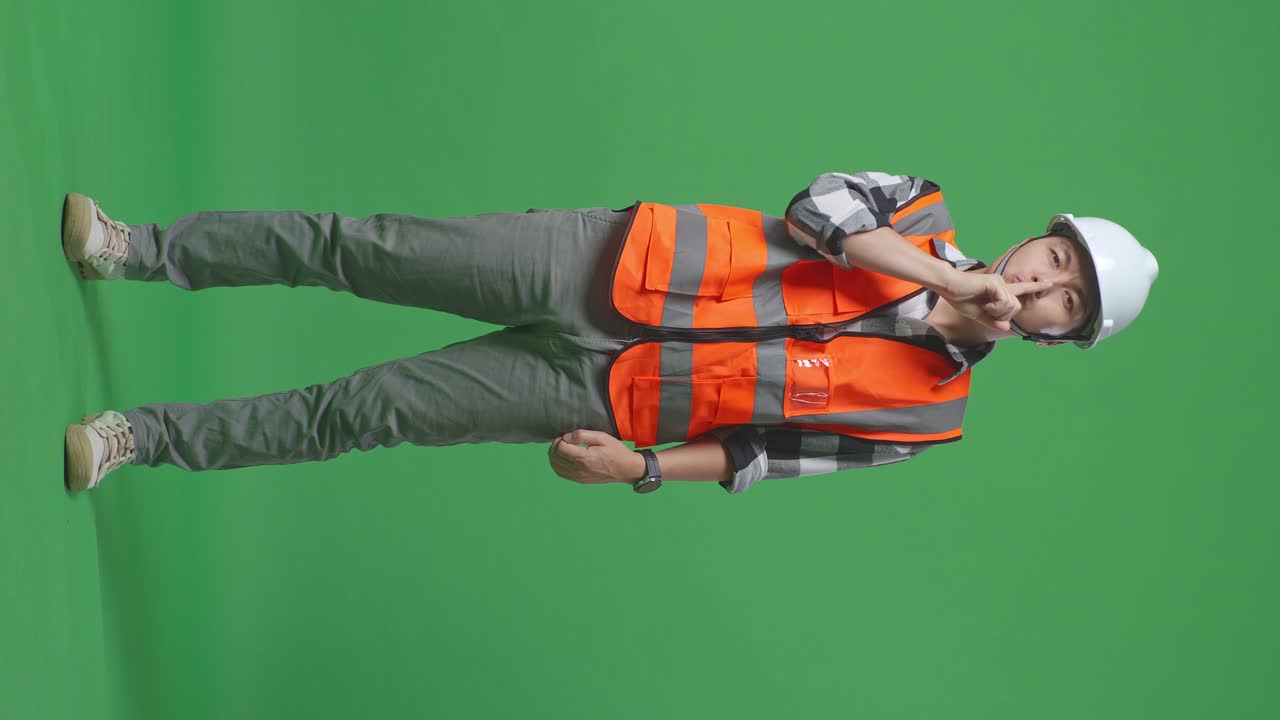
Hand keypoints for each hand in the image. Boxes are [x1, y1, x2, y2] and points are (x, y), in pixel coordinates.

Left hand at [548, 430, 645, 485]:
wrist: (626, 470)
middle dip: (555, 446)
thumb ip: (582, 435)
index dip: (560, 440)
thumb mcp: (601, 437)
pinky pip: (561, 474)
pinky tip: (561, 458)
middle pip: (555, 457)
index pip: (560, 448)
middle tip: (562, 440)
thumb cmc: (616, 451)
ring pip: (555, 467)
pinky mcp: (579, 481)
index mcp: (584, 458)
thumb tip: (566, 437)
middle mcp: (579, 470)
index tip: (567, 436)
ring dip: (554, 456)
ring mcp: (578, 477)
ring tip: (561, 448)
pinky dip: (557, 465)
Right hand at [938, 269, 1052, 331]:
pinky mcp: (995, 283)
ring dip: (998, 312)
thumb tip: (1007, 327)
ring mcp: (1000, 283)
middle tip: (988, 312)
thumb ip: (993, 321)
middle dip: (1004, 315)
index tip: (1050, 283)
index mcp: (1000, 291)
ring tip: (985, 307)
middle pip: (1016, 307)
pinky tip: (985, 304)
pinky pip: (1005, 302)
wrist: (949, 287)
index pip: (1022, 289)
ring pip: (1012, 306)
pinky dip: (995, 308)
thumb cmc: (960, 298)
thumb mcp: (978, 315)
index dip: (1036, 287)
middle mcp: (1003, 284)